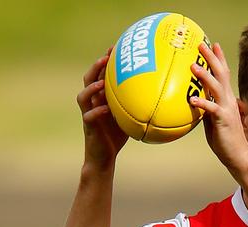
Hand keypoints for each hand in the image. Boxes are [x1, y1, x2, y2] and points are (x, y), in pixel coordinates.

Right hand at [76, 47, 127, 168]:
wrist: (104, 157)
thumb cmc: (118, 136)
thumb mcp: (131, 116)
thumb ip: (139, 105)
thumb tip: (164, 95)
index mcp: (101, 98)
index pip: (101, 75)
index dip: (106, 61)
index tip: (116, 47)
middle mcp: (93, 103)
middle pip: (89, 79)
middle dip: (97, 66)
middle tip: (107, 56)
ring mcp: (88, 114)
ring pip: (83, 96)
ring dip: (92, 87)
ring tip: (101, 81)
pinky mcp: (89, 128)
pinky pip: (89, 117)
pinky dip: (96, 111)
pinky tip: (104, 108)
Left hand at [189, 43, 247, 172]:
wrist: (240, 156)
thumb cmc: (226, 140)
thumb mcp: (214, 121)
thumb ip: (207, 109)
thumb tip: (196, 101)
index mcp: (226, 100)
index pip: (223, 75)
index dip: (218, 59)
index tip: (212, 45)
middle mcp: (228, 101)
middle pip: (221, 75)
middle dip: (212, 59)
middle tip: (202, 45)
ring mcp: (227, 110)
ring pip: (216, 89)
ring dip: (205, 76)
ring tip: (194, 66)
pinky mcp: (224, 121)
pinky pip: (212, 110)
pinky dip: (202, 103)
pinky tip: (192, 99)